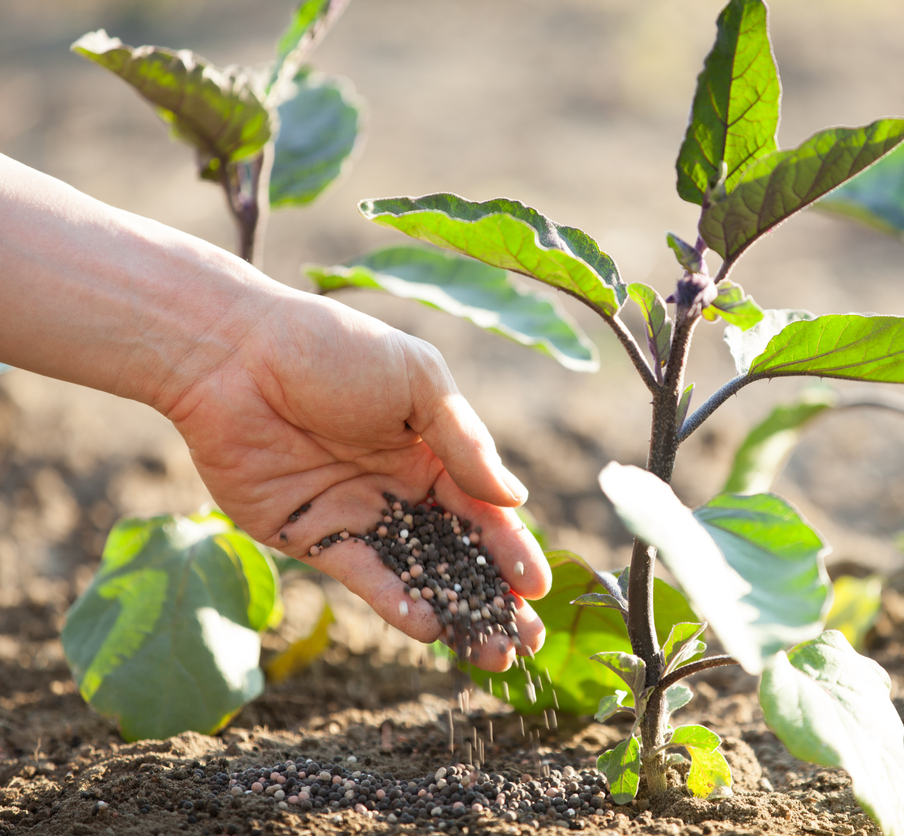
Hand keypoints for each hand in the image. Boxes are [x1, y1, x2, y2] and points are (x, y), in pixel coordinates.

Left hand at [163, 289, 549, 671]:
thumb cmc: (333, 349)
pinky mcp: (313, 536)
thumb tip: (515, 499)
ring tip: (490, 653)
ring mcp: (358, 515)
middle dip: (494, 597)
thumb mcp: (418, 380)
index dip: (513, 548)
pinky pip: (363, 576)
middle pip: (457, 552)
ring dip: (455, 613)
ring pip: (417, 574)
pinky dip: (396, 603)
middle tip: (526, 641)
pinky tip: (430, 628)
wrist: (234, 354)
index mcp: (432, 448)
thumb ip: (466, 443)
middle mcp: (400, 487)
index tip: (539, 587)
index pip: (484, 509)